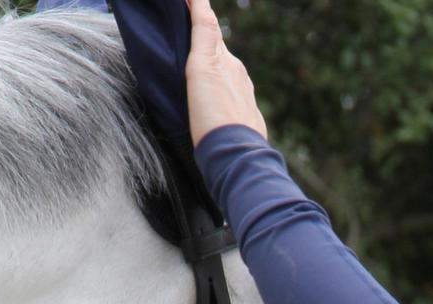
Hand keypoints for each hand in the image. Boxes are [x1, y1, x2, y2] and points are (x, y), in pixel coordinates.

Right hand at [185, 0, 266, 146]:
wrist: (235, 159)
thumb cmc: (214, 116)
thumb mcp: (203, 68)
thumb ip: (204, 33)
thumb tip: (201, 1)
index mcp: (226, 61)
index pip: (208, 26)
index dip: (197, 9)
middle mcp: (239, 76)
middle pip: (218, 51)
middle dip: (204, 41)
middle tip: (186, 32)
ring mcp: (244, 98)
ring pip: (227, 75)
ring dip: (214, 68)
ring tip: (198, 70)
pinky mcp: (246, 121)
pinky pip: (231, 99)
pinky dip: (222, 92)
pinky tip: (215, 102)